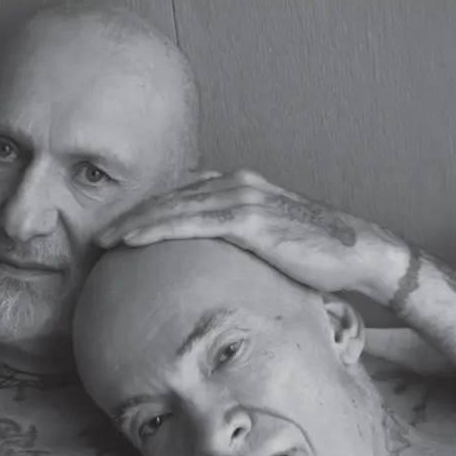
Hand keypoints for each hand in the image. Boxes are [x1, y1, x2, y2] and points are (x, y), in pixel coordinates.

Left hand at [98, 169, 400, 300]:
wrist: (357, 252)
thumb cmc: (317, 256)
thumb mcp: (269, 245)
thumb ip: (241, 245)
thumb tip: (217, 271)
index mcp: (240, 187)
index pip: (181, 193)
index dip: (147, 208)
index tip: (119, 227)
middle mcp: (238, 184)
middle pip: (169, 195)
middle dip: (130, 212)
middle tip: (98, 234)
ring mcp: (243, 198)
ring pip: (173, 206)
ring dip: (134, 221)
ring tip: (104, 239)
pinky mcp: (250, 220)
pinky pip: (191, 222)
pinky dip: (157, 228)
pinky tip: (131, 241)